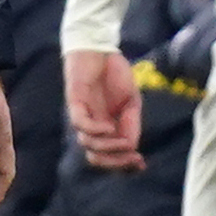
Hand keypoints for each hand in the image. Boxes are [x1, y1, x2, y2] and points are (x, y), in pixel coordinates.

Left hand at [65, 49, 142, 170]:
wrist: (102, 50)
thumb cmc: (115, 75)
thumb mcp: (131, 103)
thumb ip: (131, 125)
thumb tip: (131, 148)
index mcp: (106, 129)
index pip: (109, 156)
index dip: (123, 165)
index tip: (141, 164)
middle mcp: (92, 127)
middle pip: (96, 158)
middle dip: (115, 163)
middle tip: (133, 157)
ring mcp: (83, 116)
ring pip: (88, 145)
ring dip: (108, 148)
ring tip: (124, 142)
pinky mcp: (75, 103)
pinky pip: (81, 124)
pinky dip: (95, 131)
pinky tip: (109, 127)